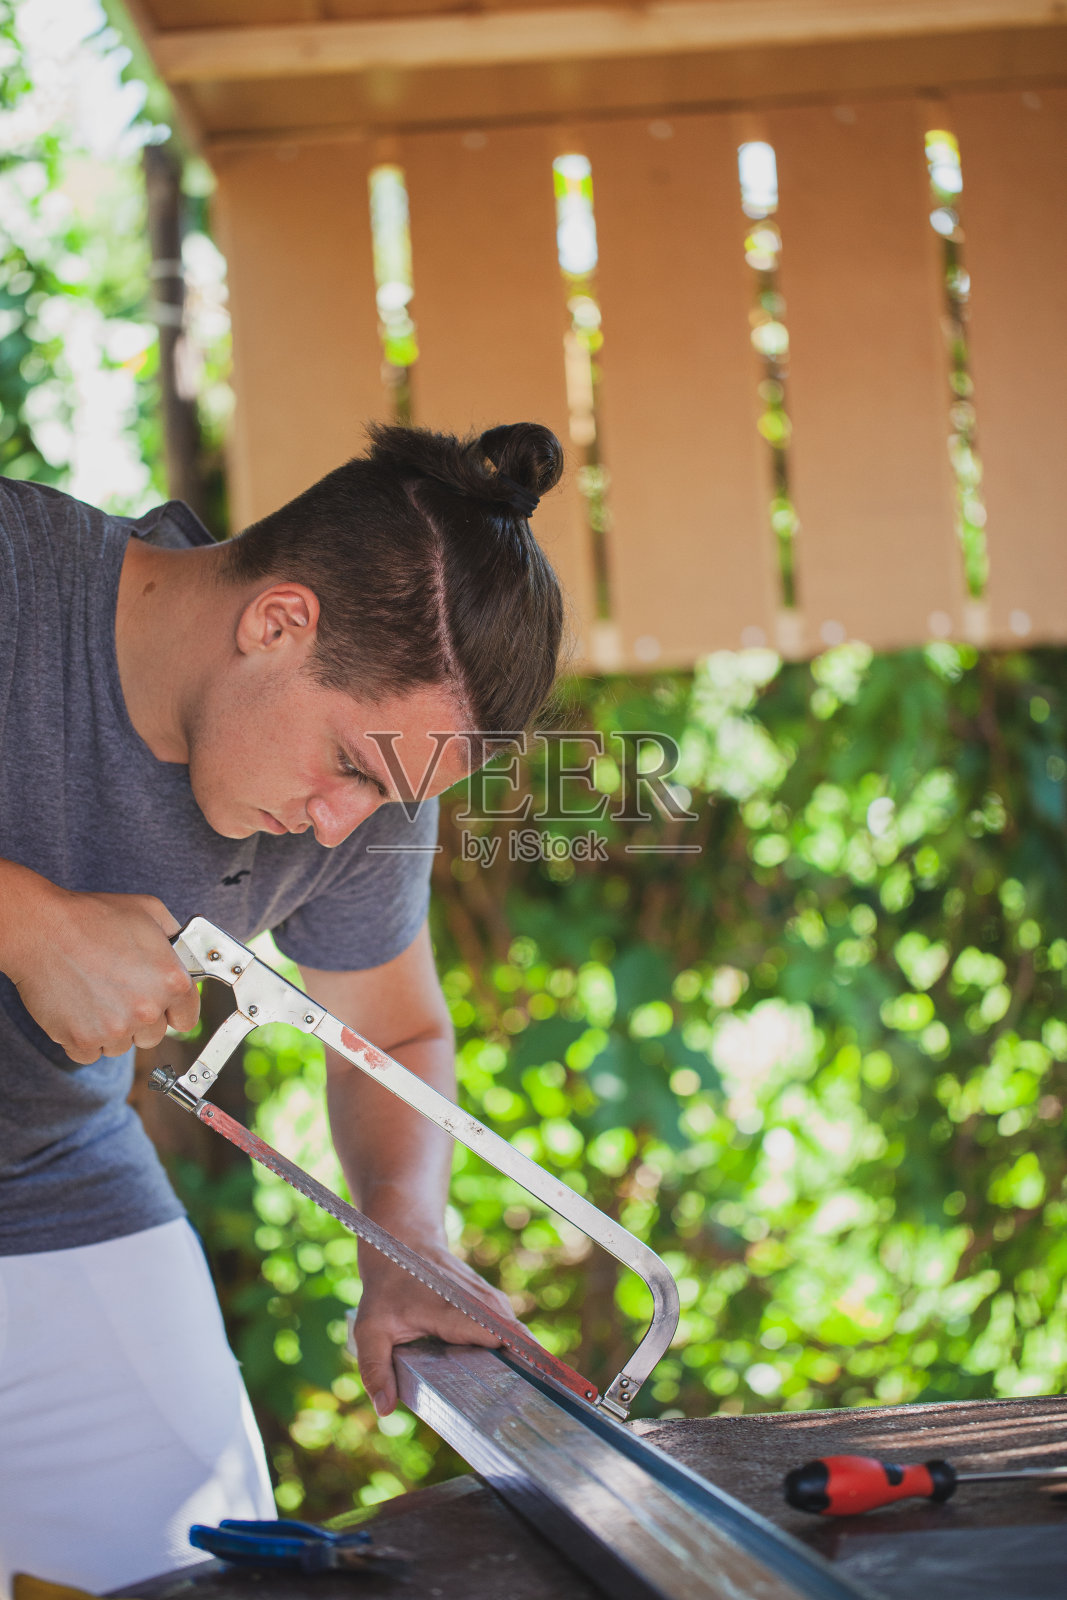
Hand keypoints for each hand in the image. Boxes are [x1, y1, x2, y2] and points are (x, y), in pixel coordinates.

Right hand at [2, 871, 199, 1063]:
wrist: (42, 929)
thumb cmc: (92, 917)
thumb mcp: (150, 911)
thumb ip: (175, 937)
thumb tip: (185, 953)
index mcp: (172, 981)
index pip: (186, 1018)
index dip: (174, 1010)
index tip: (163, 1006)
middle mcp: (147, 1010)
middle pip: (154, 1035)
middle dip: (141, 1018)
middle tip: (119, 992)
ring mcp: (115, 1029)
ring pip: (122, 1046)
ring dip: (112, 1029)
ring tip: (95, 995)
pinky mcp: (82, 1040)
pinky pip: (91, 1054)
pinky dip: (84, 1038)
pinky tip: (79, 1010)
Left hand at [350, 1240, 524, 1416]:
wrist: (402, 1241)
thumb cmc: (386, 1287)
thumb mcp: (370, 1328)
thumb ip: (375, 1369)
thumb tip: (385, 1409)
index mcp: (457, 1312)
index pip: (505, 1339)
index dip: (523, 1365)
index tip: (529, 1395)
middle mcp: (481, 1303)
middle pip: (518, 1343)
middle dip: (525, 1375)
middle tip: (524, 1412)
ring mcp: (490, 1299)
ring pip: (517, 1337)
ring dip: (521, 1364)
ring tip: (520, 1402)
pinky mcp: (492, 1301)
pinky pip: (511, 1330)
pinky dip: (513, 1351)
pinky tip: (509, 1378)